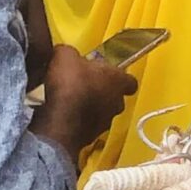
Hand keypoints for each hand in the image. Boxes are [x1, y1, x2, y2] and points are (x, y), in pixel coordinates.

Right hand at [31, 44, 135, 162]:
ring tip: (71, 100)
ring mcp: (105, 123)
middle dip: (102, 91)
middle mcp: (117, 103)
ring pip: (102, 112)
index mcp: (118, 80)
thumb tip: (66, 54)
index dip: (120, 76)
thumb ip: (70, 53)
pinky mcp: (90, 137)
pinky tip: (63, 113)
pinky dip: (78, 120)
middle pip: (116, 96)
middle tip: (85, 84)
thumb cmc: (71, 84)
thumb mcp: (65, 55)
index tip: (108, 73)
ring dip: (90, 107)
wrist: (60, 121)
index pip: (130, 80)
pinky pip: (87, 125)